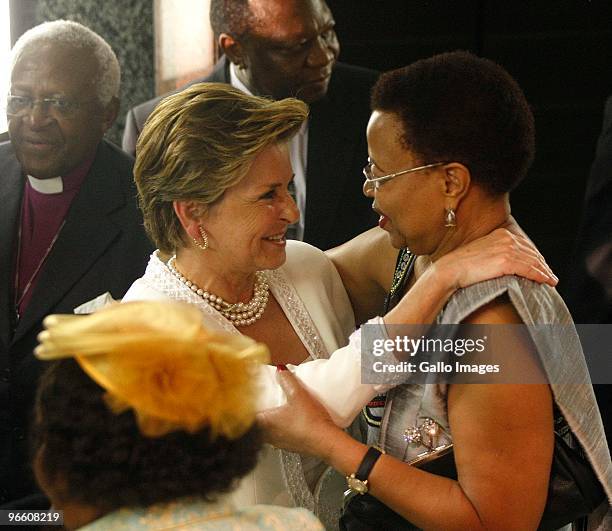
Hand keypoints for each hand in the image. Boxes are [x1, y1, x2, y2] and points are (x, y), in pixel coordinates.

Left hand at [256, 367, 339, 457]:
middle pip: (256, 424)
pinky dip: (280, 429)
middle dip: (259, 413)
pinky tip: (290, 423)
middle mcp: (270, 435)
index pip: (249, 415)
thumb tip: (280, 371)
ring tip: (276, 412)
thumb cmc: (311, 423)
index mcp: (266, 423)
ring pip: (267, 432)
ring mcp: (279, 443)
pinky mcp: (290, 447)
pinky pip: (279, 437)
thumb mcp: (298, 395)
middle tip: (264, 404)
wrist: (326, 442)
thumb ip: (287, 380)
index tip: (250, 399)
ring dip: (269, 423)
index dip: (248, 407)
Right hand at [433, 226, 557, 289]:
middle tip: (550, 275)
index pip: (525, 245)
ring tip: (551, 280)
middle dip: (542, 264)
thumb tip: (508, 263)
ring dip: (545, 272)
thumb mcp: (482, 252)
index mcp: (501, 234)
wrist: (451, 270)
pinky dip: (540, 276)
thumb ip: (497, 253)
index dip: (536, 257)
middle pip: (532, 252)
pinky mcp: (506, 261)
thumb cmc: (462, 265)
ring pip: (533, 261)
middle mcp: (506, 238)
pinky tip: (546, 281)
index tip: (542, 266)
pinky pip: (529, 269)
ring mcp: (507, 248)